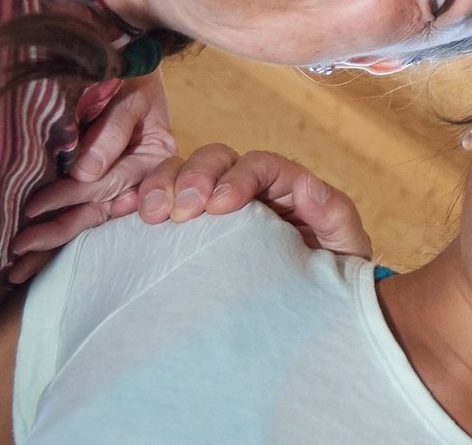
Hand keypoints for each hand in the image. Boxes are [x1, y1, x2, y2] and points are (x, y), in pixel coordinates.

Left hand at [7, 73, 177, 281]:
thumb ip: (114, 130)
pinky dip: (59, 234)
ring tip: (17, 268)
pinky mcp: (106, 188)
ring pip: (89, 218)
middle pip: (96, 209)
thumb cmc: (130, 74)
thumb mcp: (130, 96)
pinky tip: (33, 259)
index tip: (33, 208)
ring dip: (54, 243)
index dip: (70, 196)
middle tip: (17, 249)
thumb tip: (84, 173)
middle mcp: (138, 175)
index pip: (107, 182)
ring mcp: (122, 183)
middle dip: (56, 231)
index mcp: (152, 156)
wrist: (128, 61)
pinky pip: (84, 215)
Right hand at [136, 144, 372, 257]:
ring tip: (151, 216)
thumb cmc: (332, 275)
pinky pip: (159, 199)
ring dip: (162, 185)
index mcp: (286, 186)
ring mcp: (214, 204)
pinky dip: (140, 199)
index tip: (219, 205)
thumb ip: (333, 214)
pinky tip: (126, 215)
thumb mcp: (344, 247)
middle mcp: (247, 187)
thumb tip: (309, 187)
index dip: (239, 176)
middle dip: (194, 176)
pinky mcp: (188, 227)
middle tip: (180, 211)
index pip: (261, 164)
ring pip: (182, 172)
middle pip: (216, 159)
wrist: (310, 312)